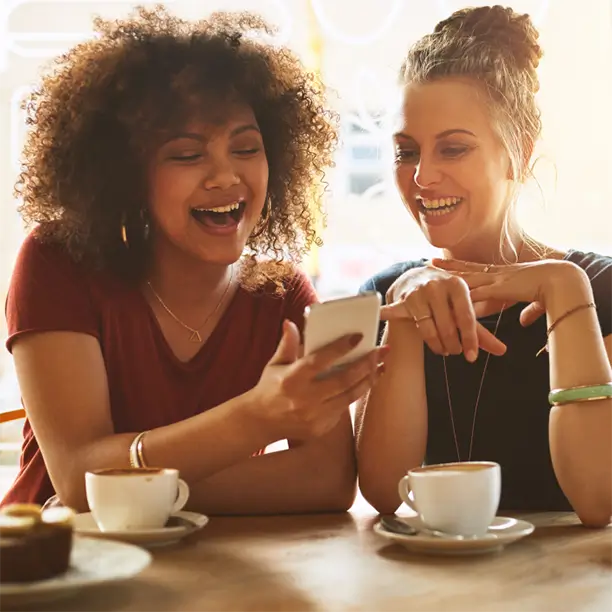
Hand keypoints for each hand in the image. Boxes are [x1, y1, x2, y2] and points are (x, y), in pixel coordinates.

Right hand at [253, 320, 387, 439]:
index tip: (358, 336)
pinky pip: (343, 409)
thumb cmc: (269, 388)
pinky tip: (364, 383)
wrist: (259, 422)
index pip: (320, 360)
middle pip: (343, 380)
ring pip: (349, 396)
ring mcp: (313, 416)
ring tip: (380, 367)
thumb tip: (290, 323)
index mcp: (291, 379)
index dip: (340, 348)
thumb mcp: (274, 364)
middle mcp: (304, 399)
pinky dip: (354, 395)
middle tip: (380, 351)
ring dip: (367, 380)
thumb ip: (287, 344)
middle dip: (366, 364)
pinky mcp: (320, 428)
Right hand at [380, 265, 505, 361]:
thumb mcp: (464, 309)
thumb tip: (502, 351)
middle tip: (456, 352)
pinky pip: (397, 312)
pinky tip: (382, 314)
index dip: (470, 339)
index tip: (472, 356)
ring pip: (428, 328)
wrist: (418, 277)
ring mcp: (419, 292)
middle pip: (447, 326)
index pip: (466, 317)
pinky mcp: (403, 299)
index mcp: (458, 285)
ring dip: (436, 344)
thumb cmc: (446, 297)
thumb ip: (481, 331)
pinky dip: (389, 313)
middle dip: (453, 344)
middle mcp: (438, 285)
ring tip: (442, 350)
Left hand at [432, 258, 588, 326]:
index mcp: (506, 274)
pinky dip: (461, 294)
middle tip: (430, 261)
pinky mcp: (500, 289)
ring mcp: (497, 280)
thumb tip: (523, 321)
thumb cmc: (555, 289)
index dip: (463, 267)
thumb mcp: (536, 301)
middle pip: (466, 268)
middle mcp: (498, 274)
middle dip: (448, 266)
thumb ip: (527, 310)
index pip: (478, 269)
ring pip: (466, 276)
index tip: (451, 263)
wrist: (563, 281)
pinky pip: (476, 291)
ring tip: (431, 270)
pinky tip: (446, 293)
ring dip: (448, 275)